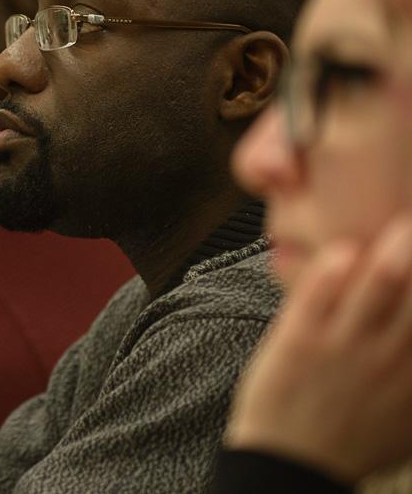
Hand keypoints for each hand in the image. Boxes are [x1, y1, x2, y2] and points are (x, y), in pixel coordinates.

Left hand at [225, 215, 411, 481]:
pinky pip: (321, 289)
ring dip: (397, 245)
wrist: (292, 466)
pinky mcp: (299, 338)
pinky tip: (344, 251)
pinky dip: (338, 263)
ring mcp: (345, 345)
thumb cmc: (357, 438)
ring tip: (402, 225)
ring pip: (382, 281)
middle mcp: (393, 355)